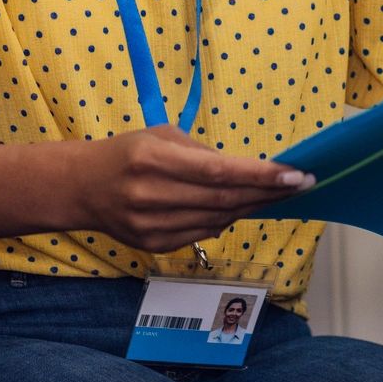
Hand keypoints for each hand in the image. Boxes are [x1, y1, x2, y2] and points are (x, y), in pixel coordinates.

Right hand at [69, 125, 314, 252]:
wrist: (82, 187)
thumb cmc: (127, 153)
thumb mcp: (160, 135)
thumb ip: (202, 153)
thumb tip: (249, 171)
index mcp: (151, 159)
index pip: (219, 172)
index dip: (261, 175)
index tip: (296, 174)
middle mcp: (150, 195)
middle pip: (224, 199)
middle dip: (268, 192)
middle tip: (301, 184)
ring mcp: (151, 226)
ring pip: (218, 220)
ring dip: (252, 207)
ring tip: (277, 194)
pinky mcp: (153, 246)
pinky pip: (203, 233)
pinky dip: (225, 220)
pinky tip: (239, 207)